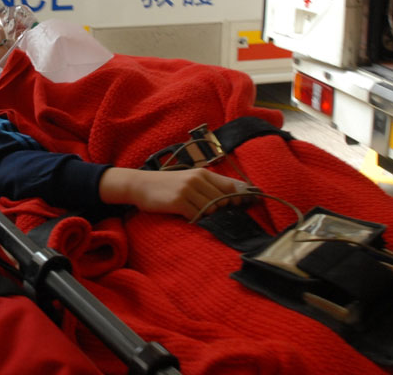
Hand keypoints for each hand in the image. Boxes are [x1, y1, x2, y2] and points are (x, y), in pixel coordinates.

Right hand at [99, 167, 250, 220]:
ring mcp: (188, 190)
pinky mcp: (179, 201)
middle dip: (223, 209)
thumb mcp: (187, 180)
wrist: (140, 185)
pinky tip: (187, 217)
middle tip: (218, 215)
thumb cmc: (165, 185)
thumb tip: (228, 200)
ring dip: (208, 215)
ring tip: (197, 213)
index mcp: (202, 173)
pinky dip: (195, 219)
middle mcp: (197, 179)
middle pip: (223, 199)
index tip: (253, 202)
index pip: (229, 185)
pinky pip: (196, 215)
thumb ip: (206, 187)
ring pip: (211, 208)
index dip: (242, 195)